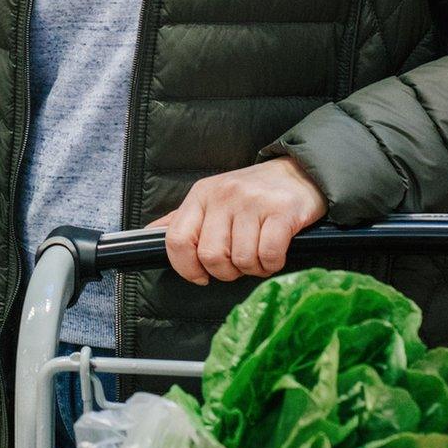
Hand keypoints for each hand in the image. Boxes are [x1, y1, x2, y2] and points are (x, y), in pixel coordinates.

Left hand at [150, 157, 326, 284]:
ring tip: (259, 256)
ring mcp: (252, 203)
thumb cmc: (253, 192)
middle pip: (210, 257)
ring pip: (241, 261)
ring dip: (253, 269)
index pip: (175, 240)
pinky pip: (268, 256)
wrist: (300, 172)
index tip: (201, 276)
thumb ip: (182, 219)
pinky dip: (272, 265)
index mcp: (201, 195)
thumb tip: (148, 236)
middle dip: (225, 272)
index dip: (186, 268)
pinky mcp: (282, 212)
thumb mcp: (212, 198)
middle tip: (238, 264)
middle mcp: (223, 196)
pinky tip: (275, 255)